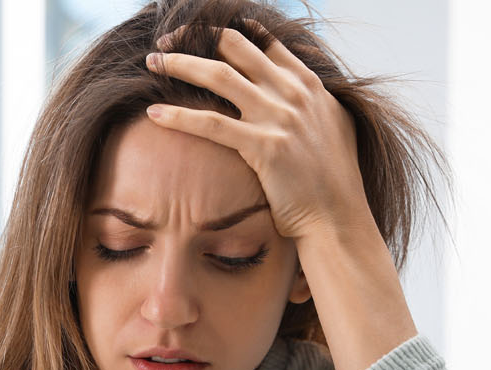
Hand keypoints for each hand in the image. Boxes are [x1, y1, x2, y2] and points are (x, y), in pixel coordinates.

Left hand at [143, 22, 370, 241]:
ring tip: (151, 63)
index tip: (196, 32)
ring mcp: (279, 117)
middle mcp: (293, 92)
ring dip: (180, 64)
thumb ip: (312, 100)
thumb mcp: (332, 124)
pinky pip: (212, 124)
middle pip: (234, 47)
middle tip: (165, 42)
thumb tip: (295, 86)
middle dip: (195, 38)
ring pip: (219, 76)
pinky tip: (153, 113)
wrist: (338, 216)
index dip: (224, 31)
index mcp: (307, 83)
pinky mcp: (265, 146)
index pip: (261, 40)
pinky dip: (179, 116)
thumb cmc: (332, 178)